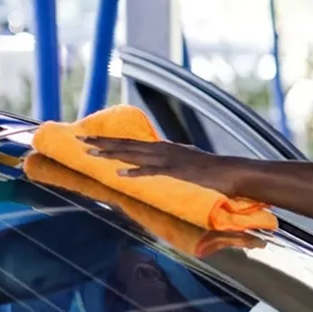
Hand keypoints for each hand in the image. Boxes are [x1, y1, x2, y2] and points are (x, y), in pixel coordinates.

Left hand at [81, 137, 240, 195]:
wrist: (233, 173)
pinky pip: (152, 172)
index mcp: (167, 149)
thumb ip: (174, 162)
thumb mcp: (190, 163)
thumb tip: (163, 166)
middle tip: (79, 138)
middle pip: (128, 144)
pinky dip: (135, 172)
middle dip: (102, 142)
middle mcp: (165, 150)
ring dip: (112, 153)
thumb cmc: (215, 172)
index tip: (91, 138)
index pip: (134, 142)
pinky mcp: (177, 172)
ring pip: (135, 154)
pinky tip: (120, 173)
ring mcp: (170, 160)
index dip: (111, 140)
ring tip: (90, 152)